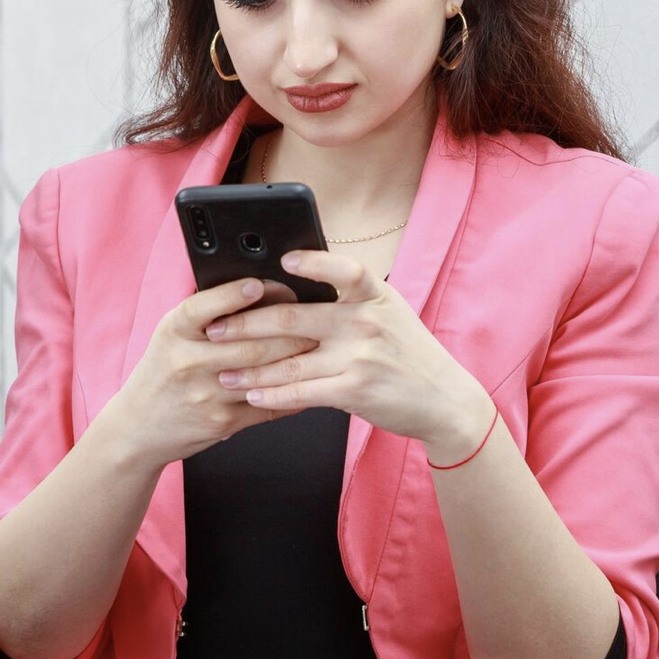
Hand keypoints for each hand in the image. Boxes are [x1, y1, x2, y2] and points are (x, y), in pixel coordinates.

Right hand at [97, 277, 318, 470]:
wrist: (139, 425)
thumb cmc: (164, 369)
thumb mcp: (172, 335)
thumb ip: (207, 314)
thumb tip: (259, 288)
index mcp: (173, 332)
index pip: (201, 308)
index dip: (230, 295)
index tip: (257, 285)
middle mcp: (187, 362)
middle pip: (247, 343)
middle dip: (288, 330)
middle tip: (313, 317)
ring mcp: (205, 395)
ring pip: (262, 374)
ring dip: (296, 359)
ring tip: (318, 345)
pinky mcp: (222, 422)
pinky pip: (267, 405)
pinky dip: (292, 392)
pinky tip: (309, 380)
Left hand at [199, 250, 493, 454]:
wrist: (444, 399)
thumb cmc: (407, 352)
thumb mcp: (388, 312)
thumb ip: (349, 299)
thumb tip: (292, 286)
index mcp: (374, 295)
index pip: (345, 269)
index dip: (314, 262)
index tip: (283, 259)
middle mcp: (366, 322)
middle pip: (294, 318)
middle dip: (246, 324)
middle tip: (214, 328)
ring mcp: (360, 357)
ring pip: (291, 360)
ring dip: (250, 369)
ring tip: (221, 370)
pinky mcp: (356, 390)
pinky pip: (304, 392)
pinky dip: (273, 395)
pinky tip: (252, 395)